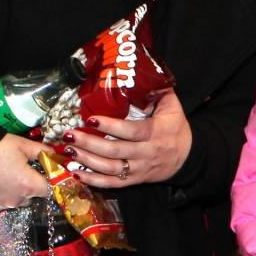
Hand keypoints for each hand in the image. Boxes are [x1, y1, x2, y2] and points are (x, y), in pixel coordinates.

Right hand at [0, 134, 50, 209]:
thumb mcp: (22, 145)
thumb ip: (43, 152)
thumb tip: (53, 155)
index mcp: (29, 186)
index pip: (51, 190)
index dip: (52, 181)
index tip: (49, 173)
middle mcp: (17, 200)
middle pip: (34, 196)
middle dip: (33, 184)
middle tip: (25, 168)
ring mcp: (1, 205)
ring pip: (18, 200)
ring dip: (18, 190)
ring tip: (7, 173)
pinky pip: (3, 201)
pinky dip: (3, 193)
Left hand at [60, 90, 192, 188]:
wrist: (187, 159)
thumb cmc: (176, 129)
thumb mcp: (173, 107)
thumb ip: (159, 91)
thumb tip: (143, 72)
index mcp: (156, 133)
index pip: (132, 131)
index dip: (111, 126)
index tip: (91, 119)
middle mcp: (147, 153)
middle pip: (115, 151)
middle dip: (89, 143)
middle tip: (69, 135)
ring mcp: (139, 169)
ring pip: (110, 168)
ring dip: (87, 160)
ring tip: (68, 151)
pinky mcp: (134, 180)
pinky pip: (112, 183)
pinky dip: (93, 181)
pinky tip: (77, 173)